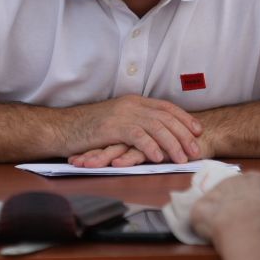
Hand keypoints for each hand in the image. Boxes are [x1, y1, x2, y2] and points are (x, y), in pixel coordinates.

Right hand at [63, 95, 202, 164]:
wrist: (62, 128)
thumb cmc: (87, 129)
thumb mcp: (116, 121)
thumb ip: (135, 123)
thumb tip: (154, 134)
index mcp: (134, 102)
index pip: (166, 107)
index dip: (184, 118)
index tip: (198, 130)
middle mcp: (131, 105)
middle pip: (165, 118)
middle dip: (183, 134)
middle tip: (195, 149)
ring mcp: (122, 115)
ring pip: (155, 127)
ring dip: (171, 143)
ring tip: (182, 158)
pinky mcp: (112, 127)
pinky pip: (137, 136)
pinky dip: (150, 147)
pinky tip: (159, 158)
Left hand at [189, 171, 259, 242]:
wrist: (248, 227)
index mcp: (256, 180)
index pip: (253, 186)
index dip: (254, 202)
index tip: (256, 215)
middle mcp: (233, 180)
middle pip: (232, 194)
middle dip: (233, 208)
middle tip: (240, 227)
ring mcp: (214, 192)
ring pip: (215, 206)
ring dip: (217, 218)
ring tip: (225, 235)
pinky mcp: (199, 208)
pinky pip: (200, 219)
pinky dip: (203, 229)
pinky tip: (212, 237)